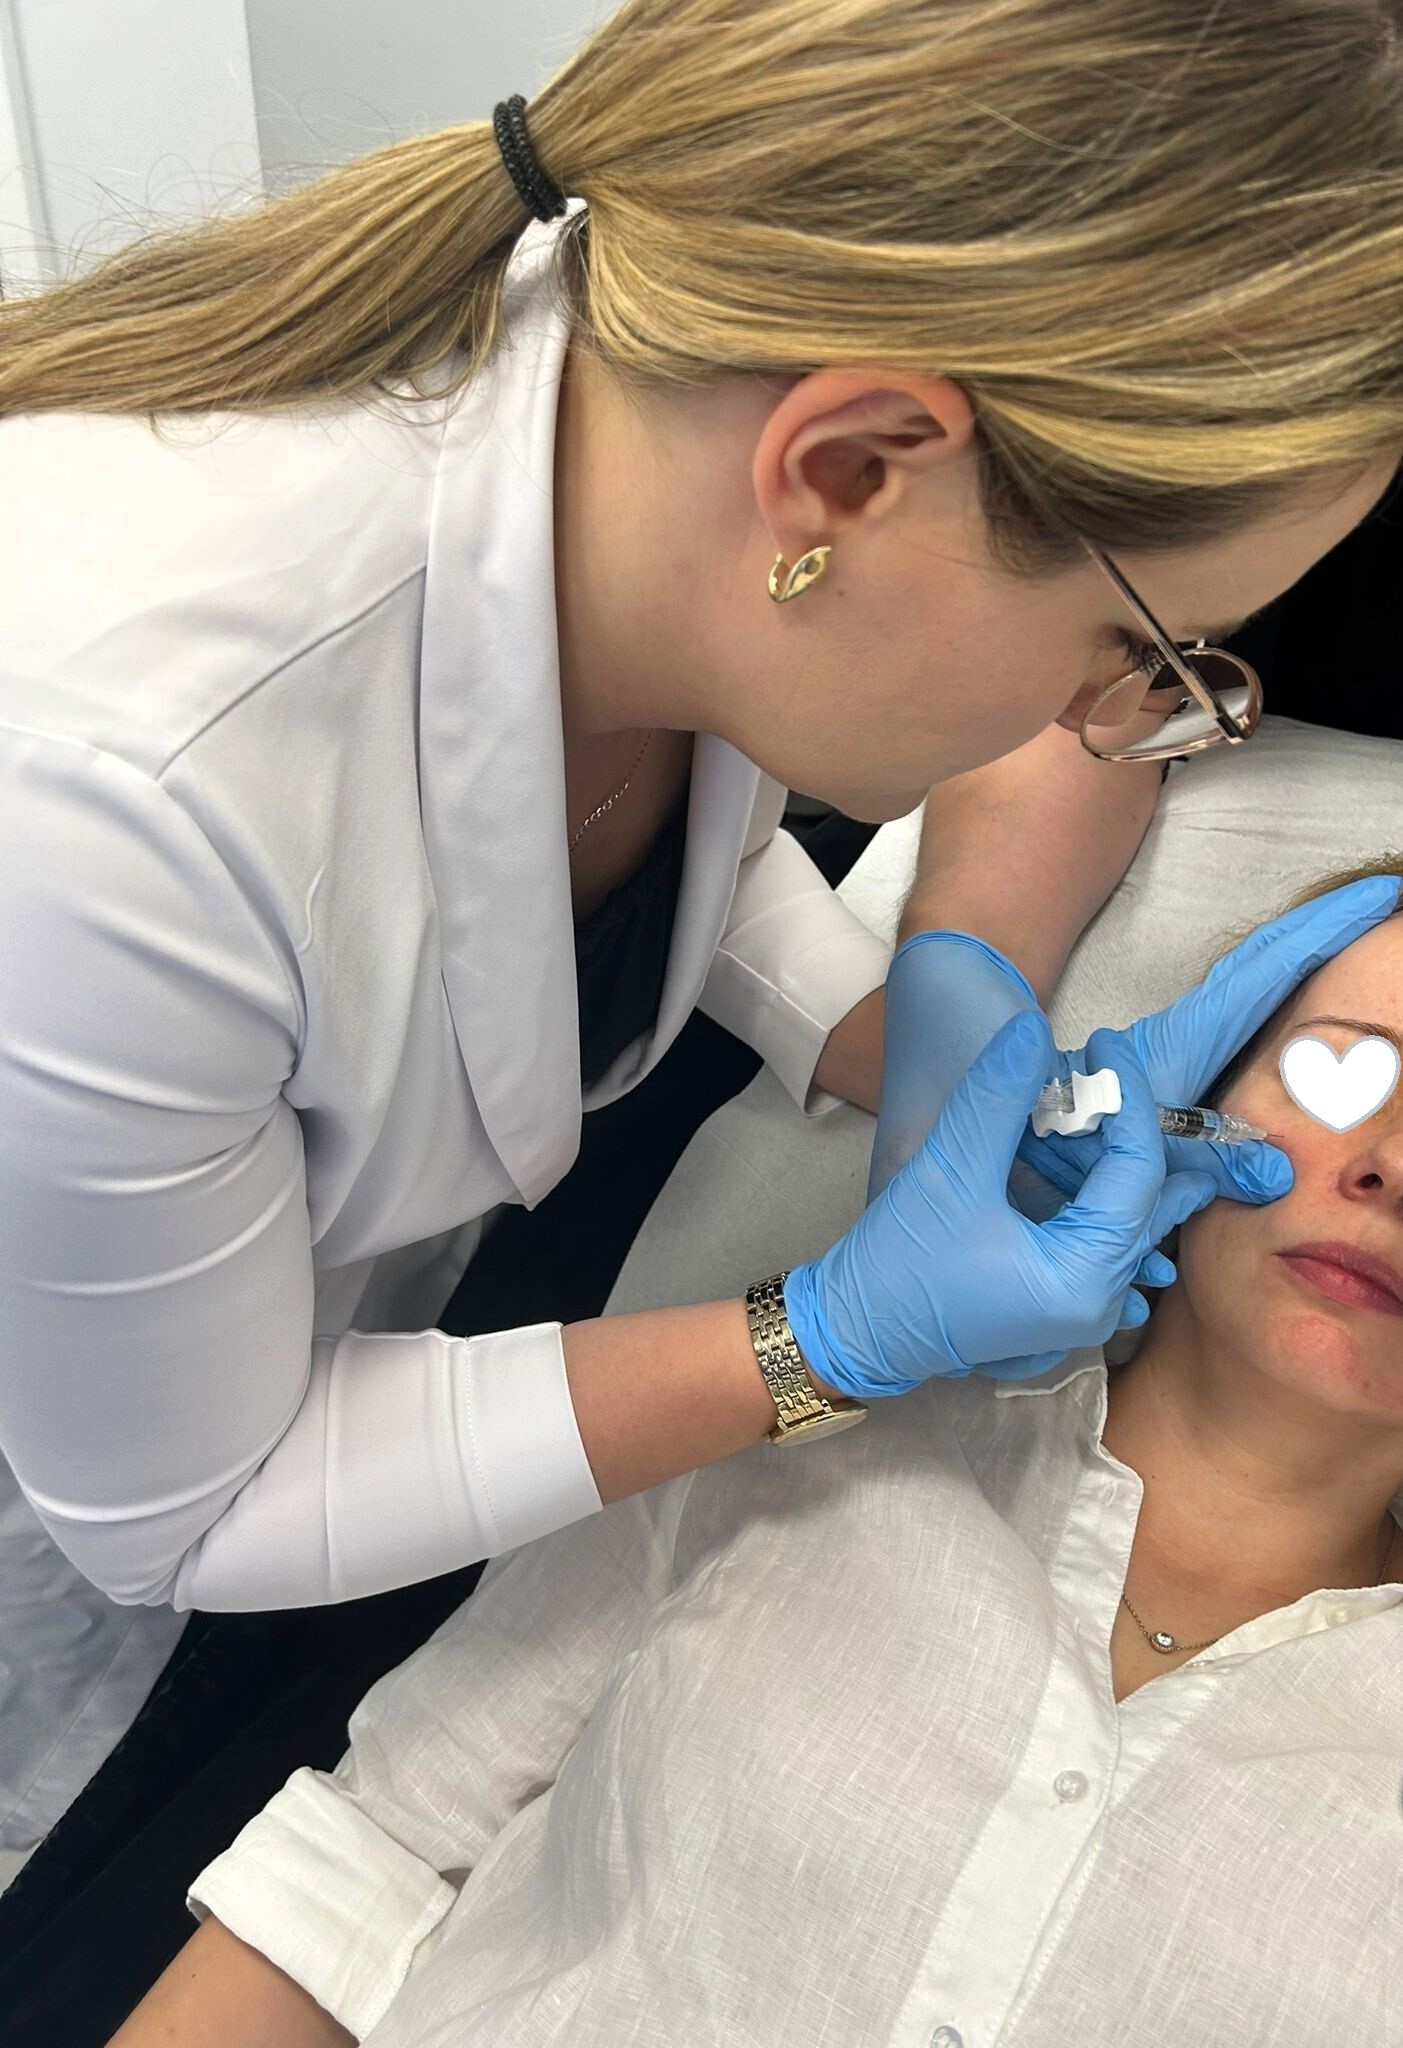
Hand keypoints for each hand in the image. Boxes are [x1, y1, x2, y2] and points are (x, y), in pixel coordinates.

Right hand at [867, 926, 1157, 1311]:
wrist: (854, 1328)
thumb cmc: (900, 1264)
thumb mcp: (950, 1169)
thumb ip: (997, 1097)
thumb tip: (1031, 1031)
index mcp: (1085, 1280)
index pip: (1137, 1171)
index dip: (1126, 1096)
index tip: (1104, 1044)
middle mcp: (1098, 1303)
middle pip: (1140, 1195)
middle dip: (1126, 1126)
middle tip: (1107, 1070)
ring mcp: (1079, 1307)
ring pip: (1121, 1214)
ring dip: (1108, 1155)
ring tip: (1098, 1099)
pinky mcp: (1056, 1299)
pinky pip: (1096, 1233)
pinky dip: (1089, 1186)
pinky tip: (1078, 1149)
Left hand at [1018, 874, 1402, 1206]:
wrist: (984, 1117)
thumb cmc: (1048, 1127)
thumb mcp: (1126, 1146)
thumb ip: (1201, 1159)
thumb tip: (1279, 1174)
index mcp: (1186, 1040)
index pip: (1266, 970)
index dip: (1322, 932)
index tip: (1380, 893)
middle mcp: (1185, 1035)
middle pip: (1267, 965)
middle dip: (1323, 932)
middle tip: (1384, 898)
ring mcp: (1175, 1050)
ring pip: (1248, 988)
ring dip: (1298, 955)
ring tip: (1355, 926)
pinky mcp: (1161, 1076)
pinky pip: (1228, 1031)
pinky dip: (1266, 996)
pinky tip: (1294, 985)